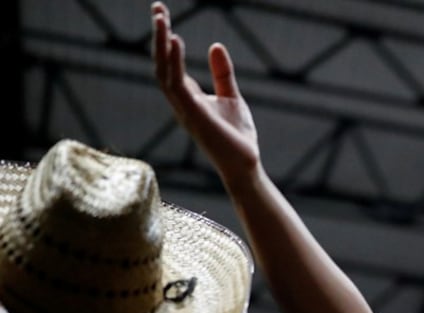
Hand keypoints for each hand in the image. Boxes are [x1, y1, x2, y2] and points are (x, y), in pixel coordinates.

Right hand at [151, 1, 259, 179]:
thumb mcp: (232, 97)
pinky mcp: (193, 115)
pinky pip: (177, 85)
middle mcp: (180, 101)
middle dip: (157, 36)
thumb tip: (215, 45)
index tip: (162, 13)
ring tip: (162, 19)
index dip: (164, 38)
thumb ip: (222, 73)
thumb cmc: (237, 137)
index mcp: (187, 96)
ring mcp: (184, 108)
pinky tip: (175, 41)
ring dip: (161, 45)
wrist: (245, 165)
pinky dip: (174, 62)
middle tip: (157, 8)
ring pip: (163, 71)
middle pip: (160, 63)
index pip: (169, 62)